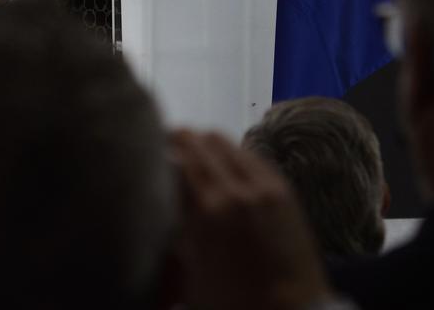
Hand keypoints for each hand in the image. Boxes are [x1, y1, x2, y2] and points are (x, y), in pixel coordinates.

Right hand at [170, 130, 331, 309]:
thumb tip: (161, 197)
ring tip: (195, 158)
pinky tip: (226, 168)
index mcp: (208, 210)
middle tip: (168, 151)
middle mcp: (235, 189)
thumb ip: (174, 228)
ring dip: (205, 145)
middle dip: (179, 142)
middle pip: (199, 140)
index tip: (149, 153)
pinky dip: (232, 154)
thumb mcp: (188, 271)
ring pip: (225, 142)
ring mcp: (263, 186)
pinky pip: (251, 155)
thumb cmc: (233, 302)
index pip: (177, 155)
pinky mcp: (284, 189)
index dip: (159, 148)